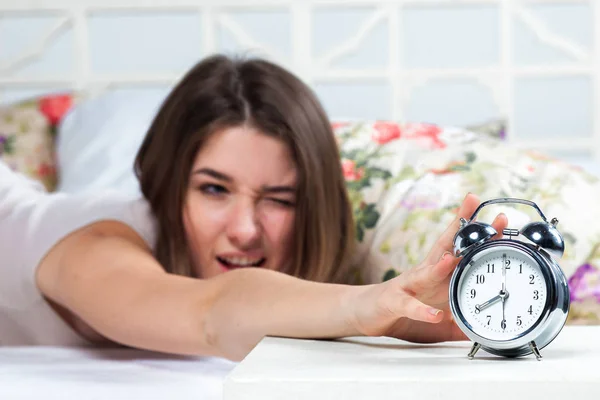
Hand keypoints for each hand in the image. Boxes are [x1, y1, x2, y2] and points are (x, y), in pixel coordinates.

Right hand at [347, 193, 507, 342]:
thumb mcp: (438, 318)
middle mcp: (424, 272)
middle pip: (447, 247)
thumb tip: (481, 331)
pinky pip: (409, 306)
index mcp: (438, 273)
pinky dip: (421, 311)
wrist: (368, 312)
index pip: (461, 248)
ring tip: (453, 260)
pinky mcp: (395, 302)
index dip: (480, 234)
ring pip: (426, 273)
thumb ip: (458, 323)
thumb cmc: (404, 308)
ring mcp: (408, 285)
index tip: (501, 218)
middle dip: (468, 232)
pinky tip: (434, 315)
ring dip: (440, 266)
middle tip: (491, 219)